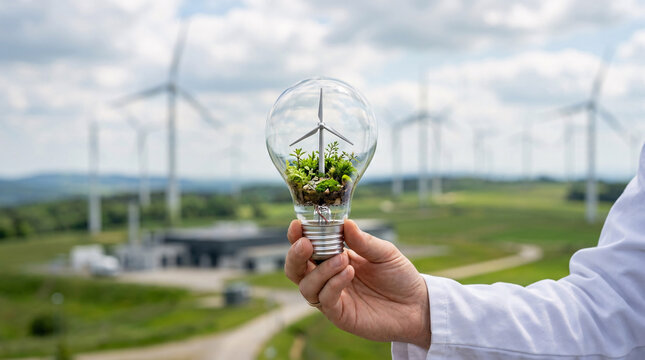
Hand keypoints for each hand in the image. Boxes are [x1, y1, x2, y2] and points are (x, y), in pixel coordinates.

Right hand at [285, 219, 430, 347]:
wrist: (417, 305)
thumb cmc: (399, 276)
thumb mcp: (384, 252)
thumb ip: (363, 241)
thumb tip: (345, 222)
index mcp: (334, 257)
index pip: (308, 247)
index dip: (298, 236)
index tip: (297, 224)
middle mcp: (327, 278)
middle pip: (296, 269)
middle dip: (295, 255)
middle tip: (306, 244)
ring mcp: (332, 297)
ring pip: (306, 286)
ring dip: (320, 270)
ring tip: (343, 259)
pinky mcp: (340, 315)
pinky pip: (325, 300)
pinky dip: (333, 284)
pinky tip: (349, 273)